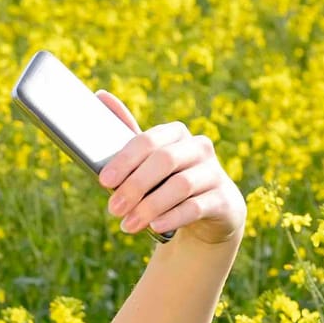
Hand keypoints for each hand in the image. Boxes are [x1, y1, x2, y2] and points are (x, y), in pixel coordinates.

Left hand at [93, 91, 246, 246]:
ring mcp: (214, 172)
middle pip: (164, 161)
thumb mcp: (148, 159)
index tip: (104, 182)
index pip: (148, 141)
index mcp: (176, 133)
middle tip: (113, 209)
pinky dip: (173, 217)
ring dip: (149, 207)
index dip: (124, 161)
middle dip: (135, 186)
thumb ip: (128, 133)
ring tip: (127, 225)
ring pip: (180, 185)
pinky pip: (196, 206)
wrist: (210, 210)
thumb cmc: (169, 180)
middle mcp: (199, 147)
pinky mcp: (224, 198)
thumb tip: (100, 95)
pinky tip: (155, 227)